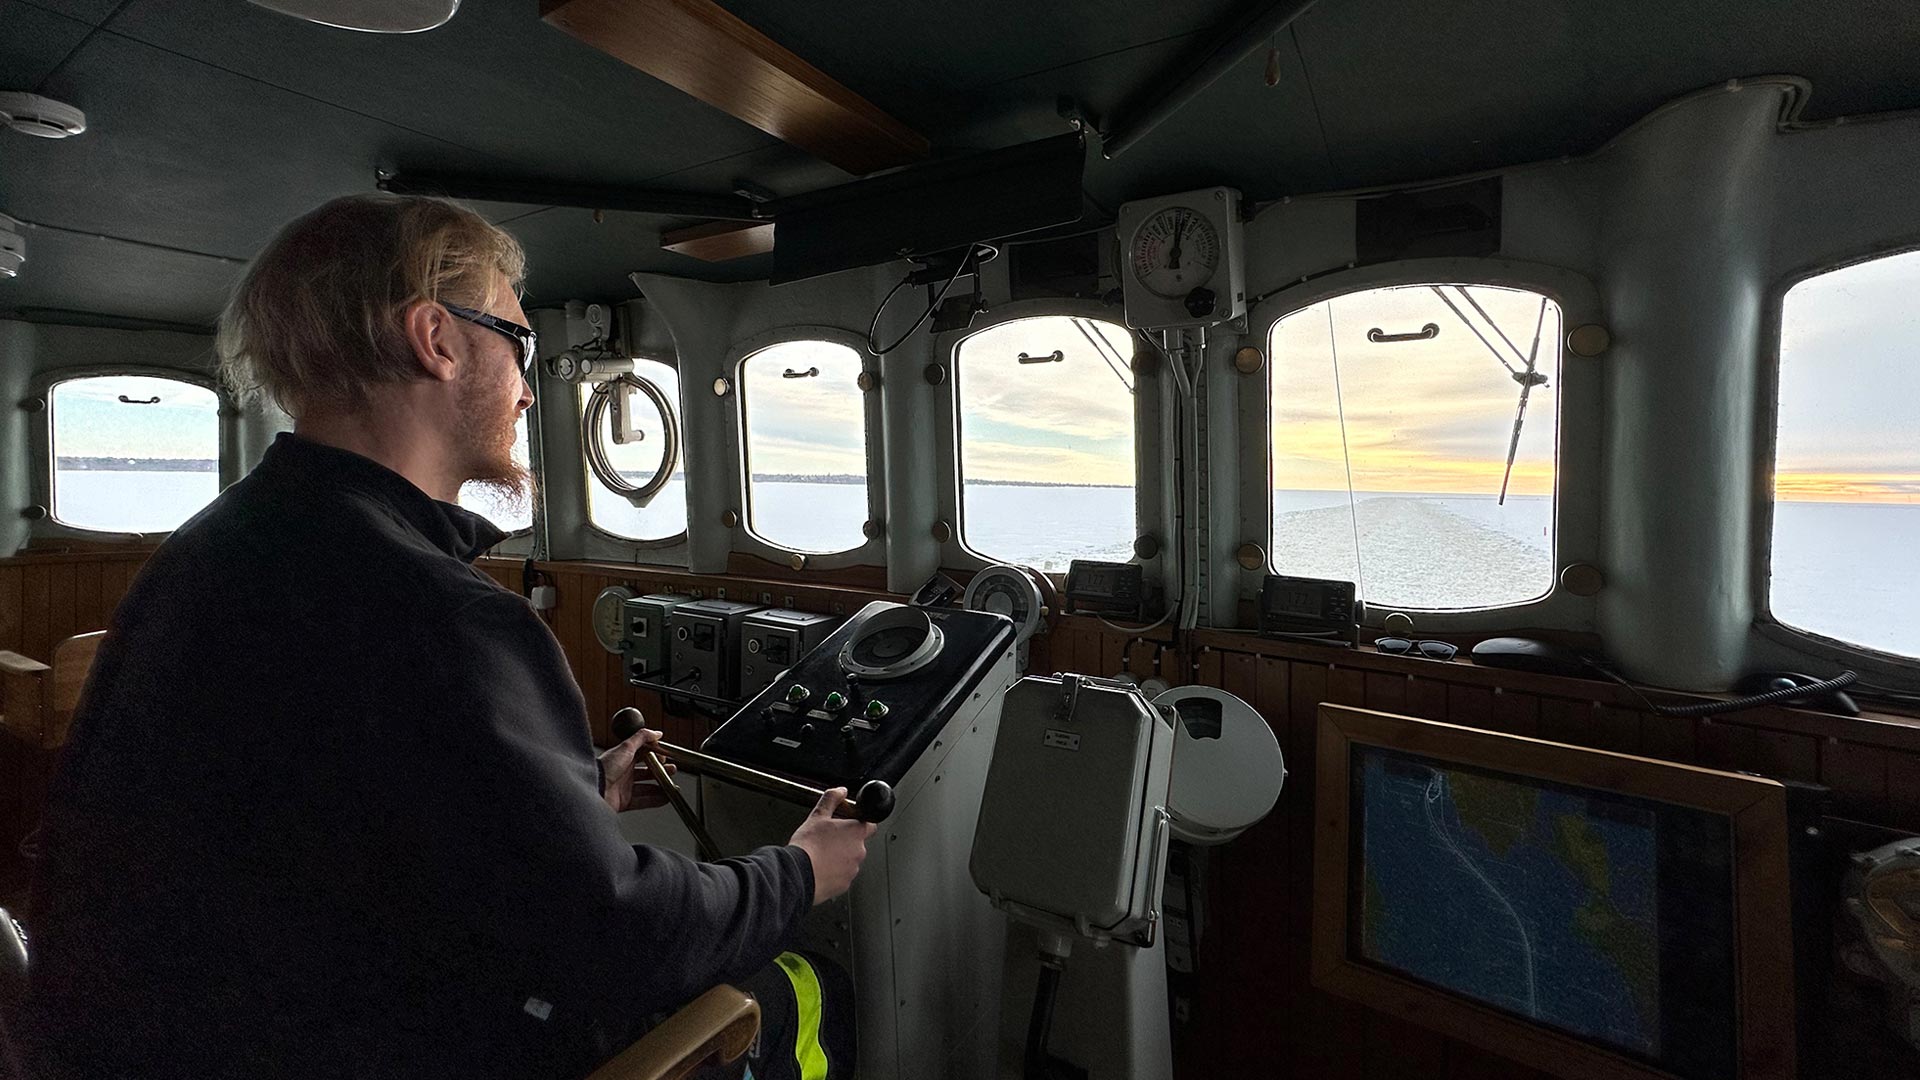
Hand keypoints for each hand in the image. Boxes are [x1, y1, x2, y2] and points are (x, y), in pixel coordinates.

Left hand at [598, 724, 674, 812]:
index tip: (665, 755)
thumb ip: (642, 737)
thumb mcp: (625, 747)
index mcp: (623, 758)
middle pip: (647, 771)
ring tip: (672, 786)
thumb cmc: (604, 768)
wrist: (593, 789)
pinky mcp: (624, 802)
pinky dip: (656, 800)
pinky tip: (665, 798)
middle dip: (661, 770)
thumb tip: (656, 732)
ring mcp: (624, 788)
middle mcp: (624, 773)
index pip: (643, 754)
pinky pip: (644, 801)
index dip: (655, 754)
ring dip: (660, 787)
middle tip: (672, 770)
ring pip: (647, 787)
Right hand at [787, 788, 875, 904]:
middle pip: (857, 843)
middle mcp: (859, 851)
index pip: (870, 824)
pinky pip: (843, 876)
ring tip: (821, 855)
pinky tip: (821, 868)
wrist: (797, 873)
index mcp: (856, 832)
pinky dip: (834, 873)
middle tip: (828, 839)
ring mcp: (853, 870)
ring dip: (840, 857)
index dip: (860, 822)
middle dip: (845, 841)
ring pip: (850, 860)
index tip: (850, 822)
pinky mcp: (845, 885)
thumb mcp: (818, 815)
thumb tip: (841, 791)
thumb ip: (832, 799)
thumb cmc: (808, 846)